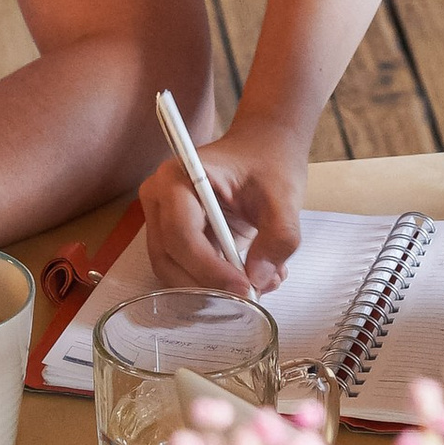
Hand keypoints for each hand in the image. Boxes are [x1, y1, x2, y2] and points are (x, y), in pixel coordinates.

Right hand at [138, 120, 304, 295]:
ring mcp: (161, 218)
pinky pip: (184, 268)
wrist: (262, 148)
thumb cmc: (268, 162)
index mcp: (177, 179)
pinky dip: (213, 281)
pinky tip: (248, 276)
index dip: (210, 268)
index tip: (245, 287)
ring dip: (211, 287)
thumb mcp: (284, 197)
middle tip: (249, 296)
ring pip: (173, 269)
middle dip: (208, 284)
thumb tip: (257, 279)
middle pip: (169, 258)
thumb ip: (277, 238)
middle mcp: (158, 198)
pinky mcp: (173, 234)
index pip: (181, 235)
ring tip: (256, 284)